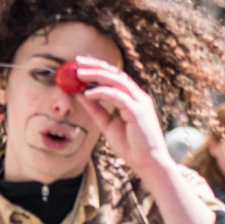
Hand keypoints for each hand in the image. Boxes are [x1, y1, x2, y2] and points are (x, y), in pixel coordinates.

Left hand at [71, 56, 170, 176]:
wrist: (147, 162)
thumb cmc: (130, 144)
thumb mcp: (107, 124)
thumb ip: (95, 109)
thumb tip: (80, 94)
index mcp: (132, 97)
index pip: (115, 76)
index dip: (98, 67)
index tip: (80, 63)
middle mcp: (138, 96)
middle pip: (116, 73)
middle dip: (96, 65)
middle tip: (77, 61)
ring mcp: (140, 102)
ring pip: (117, 81)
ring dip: (96, 75)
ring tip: (78, 73)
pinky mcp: (138, 112)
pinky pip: (117, 97)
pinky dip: (102, 93)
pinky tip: (87, 94)